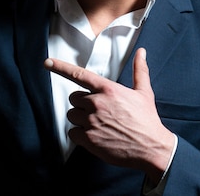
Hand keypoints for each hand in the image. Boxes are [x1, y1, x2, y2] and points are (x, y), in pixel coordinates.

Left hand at [44, 48, 173, 179]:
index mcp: (108, 89)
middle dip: (83, 104)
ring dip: (80, 119)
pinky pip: (72, 133)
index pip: (79, 75)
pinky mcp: (89, 139)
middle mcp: (97, 103)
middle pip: (74, 98)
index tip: (47, 62)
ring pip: (72, 115)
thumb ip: (139, 70)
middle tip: (99, 112)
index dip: (60, 67)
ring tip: (98, 124)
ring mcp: (92, 122)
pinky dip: (80, 135)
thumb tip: (141, 52)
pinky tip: (95, 136)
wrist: (152, 148)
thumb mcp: (144, 92)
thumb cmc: (147, 120)